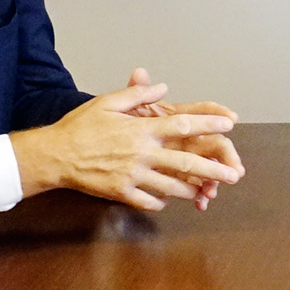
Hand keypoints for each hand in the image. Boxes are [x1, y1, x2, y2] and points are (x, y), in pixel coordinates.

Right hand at [13, 70, 242, 209]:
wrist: (54, 155)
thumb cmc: (80, 126)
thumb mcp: (107, 102)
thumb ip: (137, 95)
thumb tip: (160, 86)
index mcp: (141, 130)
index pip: (183, 125)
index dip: (208, 124)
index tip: (229, 124)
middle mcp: (141, 154)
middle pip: (185, 162)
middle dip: (213, 169)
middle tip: (234, 174)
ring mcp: (132, 176)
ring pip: (171, 187)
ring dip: (191, 190)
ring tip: (205, 192)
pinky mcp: (121, 192)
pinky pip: (148, 201)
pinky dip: (161, 202)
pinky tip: (168, 201)